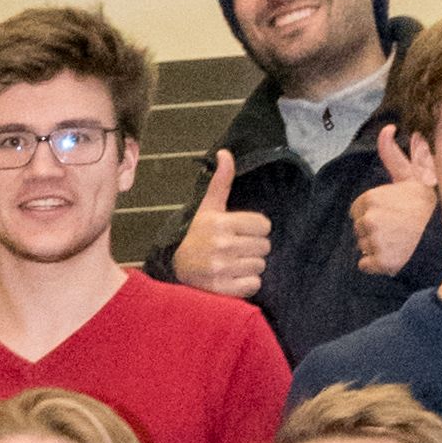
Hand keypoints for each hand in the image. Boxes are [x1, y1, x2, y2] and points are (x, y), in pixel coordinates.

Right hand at [172, 147, 271, 296]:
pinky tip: (233, 278)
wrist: (177, 269)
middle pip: (264, 247)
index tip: (242, 233)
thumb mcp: (208, 208)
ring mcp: (221, 269)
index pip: (264, 225)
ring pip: (260, 266)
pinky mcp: (222, 289)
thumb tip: (225, 153)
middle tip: (237, 249)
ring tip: (234, 264)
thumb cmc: (198, 236)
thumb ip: (221, 181)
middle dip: (254, 248)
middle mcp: (221, 246)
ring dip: (251, 267)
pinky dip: (247, 284)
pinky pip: (254, 285)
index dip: (256, 229)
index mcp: (221, 223)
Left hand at [348, 126, 433, 276]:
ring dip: (375, 245)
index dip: (373, 211)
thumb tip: (387, 129)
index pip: (357, 209)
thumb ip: (393, 156)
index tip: (392, 212)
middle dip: (373, 229)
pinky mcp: (378, 263)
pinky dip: (376, 263)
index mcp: (371, 199)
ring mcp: (373, 243)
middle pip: (359, 228)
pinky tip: (393, 254)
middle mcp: (369, 220)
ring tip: (398, 240)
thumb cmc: (427, 205)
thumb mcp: (411, 177)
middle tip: (397, 227)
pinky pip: (365, 265)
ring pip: (362, 246)